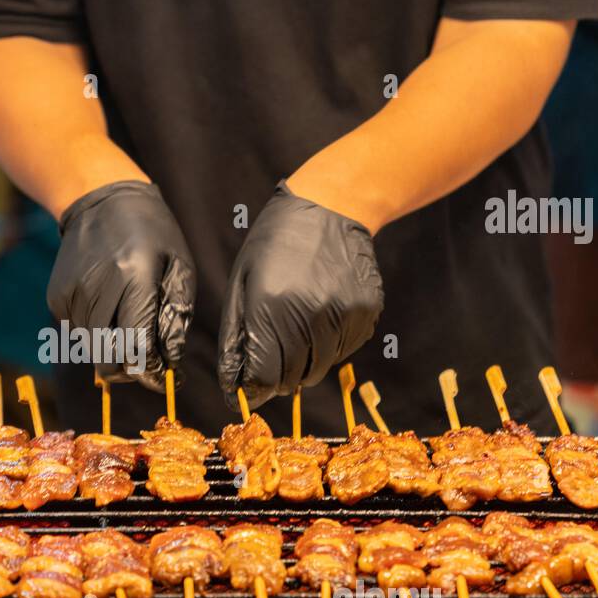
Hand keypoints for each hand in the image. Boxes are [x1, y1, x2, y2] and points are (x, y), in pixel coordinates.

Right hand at [47, 181, 194, 391]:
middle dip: (129, 370)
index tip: (163, 378)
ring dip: (112, 348)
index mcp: (135, 278)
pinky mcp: (57, 295)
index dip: (152, 373)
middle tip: (145, 363)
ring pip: (91, 349)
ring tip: (127, 322)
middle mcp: (98, 287)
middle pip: (109, 358)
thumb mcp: (178, 268)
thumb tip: (170, 362)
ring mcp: (73, 292)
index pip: (139, 347)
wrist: (100, 198)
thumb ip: (176, 317)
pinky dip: (94, 330)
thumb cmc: (152, 233)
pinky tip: (106, 304)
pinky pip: (76, 331)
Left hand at [218, 183, 383, 409]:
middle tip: (269, 360)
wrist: (331, 207)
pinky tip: (319, 317)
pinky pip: (343, 351)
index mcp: (270, 305)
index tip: (247, 391)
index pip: (263, 376)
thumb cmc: (275, 244)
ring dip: (302, 363)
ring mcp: (342, 314)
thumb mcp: (242, 282)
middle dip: (275, 379)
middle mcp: (309, 314)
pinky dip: (327, 346)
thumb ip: (235, 337)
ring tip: (294, 331)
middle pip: (291, 378)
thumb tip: (231, 385)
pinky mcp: (365, 313)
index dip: (253, 390)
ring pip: (318, 368)